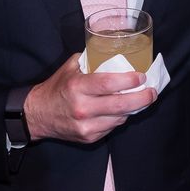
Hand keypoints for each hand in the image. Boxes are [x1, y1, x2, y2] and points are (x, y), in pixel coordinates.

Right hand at [22, 53, 154, 143]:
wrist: (37, 115)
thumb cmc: (57, 88)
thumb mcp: (70, 68)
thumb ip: (91, 60)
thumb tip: (116, 53)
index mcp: (77, 87)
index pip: (109, 84)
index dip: (129, 80)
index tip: (141, 76)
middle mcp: (82, 108)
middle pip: (120, 105)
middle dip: (142, 98)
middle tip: (152, 92)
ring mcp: (86, 125)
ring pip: (120, 118)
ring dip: (133, 109)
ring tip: (140, 99)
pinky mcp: (89, 137)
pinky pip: (112, 127)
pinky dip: (120, 118)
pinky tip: (122, 110)